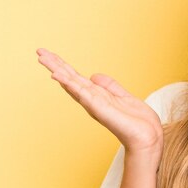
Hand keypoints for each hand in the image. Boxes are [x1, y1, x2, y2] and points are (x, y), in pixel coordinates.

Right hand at [36, 48, 163, 155]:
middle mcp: (92, 100)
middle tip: (39, 51)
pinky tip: (58, 75)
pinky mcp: (99, 108)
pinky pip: (81, 93)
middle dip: (54, 65)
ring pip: (71, 83)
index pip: (76, 78)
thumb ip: (109, 86)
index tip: (50, 55)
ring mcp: (94, 104)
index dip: (64, 66)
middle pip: (70, 79)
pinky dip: (69, 83)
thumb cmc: (137, 121)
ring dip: (57, 70)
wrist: (147, 136)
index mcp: (97, 96)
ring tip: (42, 58)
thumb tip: (93, 75)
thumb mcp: (123, 97)